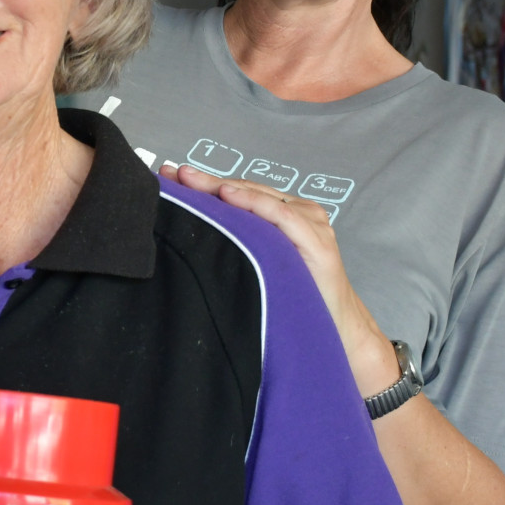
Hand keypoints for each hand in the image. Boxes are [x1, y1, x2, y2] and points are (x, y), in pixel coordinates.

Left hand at [161, 162, 398, 394]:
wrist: (334, 330)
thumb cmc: (294, 300)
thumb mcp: (259, 267)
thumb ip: (237, 246)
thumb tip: (190, 237)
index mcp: (282, 216)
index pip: (238, 193)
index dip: (204, 185)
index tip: (169, 178)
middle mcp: (298, 212)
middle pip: (244, 191)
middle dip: (205, 182)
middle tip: (171, 173)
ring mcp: (310, 222)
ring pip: (259, 196)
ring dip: (221, 186)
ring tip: (190, 180)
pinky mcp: (317, 239)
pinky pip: (281, 215)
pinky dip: (253, 203)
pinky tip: (228, 195)